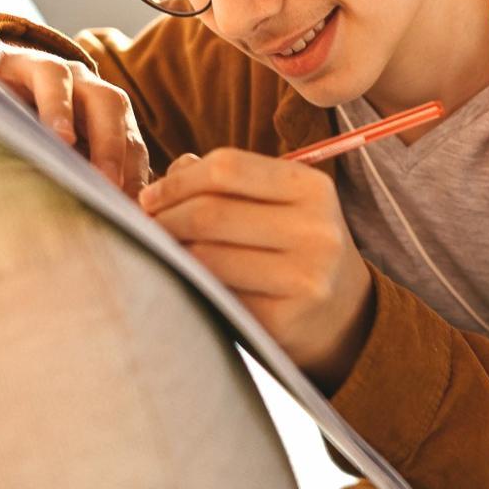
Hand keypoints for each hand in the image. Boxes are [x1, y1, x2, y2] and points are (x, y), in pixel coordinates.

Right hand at [0, 39, 149, 194]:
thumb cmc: (28, 129)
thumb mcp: (61, 156)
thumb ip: (84, 181)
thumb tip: (113, 225)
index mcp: (101, 109)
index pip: (130, 137)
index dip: (134, 170)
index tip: (133, 208)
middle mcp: (77, 82)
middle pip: (108, 103)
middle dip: (112, 144)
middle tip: (108, 184)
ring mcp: (37, 65)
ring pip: (59, 77)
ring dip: (61, 109)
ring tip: (60, 141)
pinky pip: (0, 64)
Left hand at [138, 148, 376, 382]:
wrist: (343, 315)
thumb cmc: (294, 248)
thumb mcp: (279, 203)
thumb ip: (226, 181)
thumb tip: (165, 177)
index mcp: (313, 188)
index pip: (227, 168)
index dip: (177, 180)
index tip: (151, 196)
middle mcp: (315, 230)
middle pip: (210, 212)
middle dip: (164, 218)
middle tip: (145, 228)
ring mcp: (304, 278)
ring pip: (205, 256)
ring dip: (170, 253)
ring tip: (161, 252)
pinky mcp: (284, 320)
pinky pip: (215, 295)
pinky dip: (190, 285)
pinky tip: (186, 282)